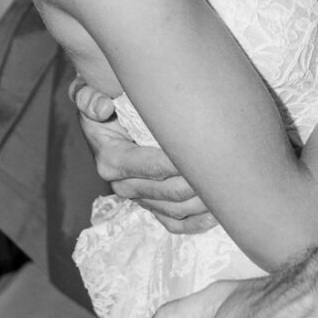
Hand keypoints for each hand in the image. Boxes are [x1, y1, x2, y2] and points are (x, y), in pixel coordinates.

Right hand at [69, 77, 215, 232]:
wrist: (107, 118)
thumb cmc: (106, 103)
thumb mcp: (88, 94)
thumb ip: (88, 97)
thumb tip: (101, 108)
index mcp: (112, 159)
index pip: (154, 166)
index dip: (183, 161)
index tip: (208, 148)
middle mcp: (123, 184)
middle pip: (170, 191)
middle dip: (200, 181)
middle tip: (228, 167)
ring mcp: (138, 198)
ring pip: (176, 209)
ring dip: (203, 202)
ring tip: (228, 186)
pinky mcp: (150, 206)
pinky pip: (174, 223)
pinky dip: (196, 223)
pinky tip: (215, 213)